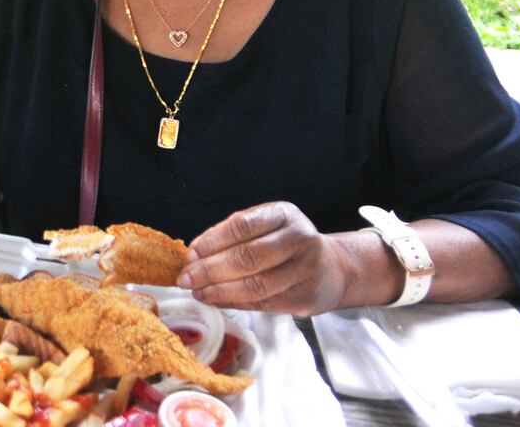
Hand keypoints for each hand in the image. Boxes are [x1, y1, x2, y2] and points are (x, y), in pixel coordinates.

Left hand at [176, 201, 350, 315]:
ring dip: (219, 291)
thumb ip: (234, 235)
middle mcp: (300, 239)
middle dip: (210, 270)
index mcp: (284, 215)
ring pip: (255, 285)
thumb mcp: (266, 226)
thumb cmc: (286, 244)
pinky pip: (263, 303)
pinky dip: (234, 303)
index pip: (243, 225)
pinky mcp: (306, 297)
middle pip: (247, 257)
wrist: (332, 268)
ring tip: (198, 292)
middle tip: (186, 278)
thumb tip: (195, 255)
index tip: (191, 253)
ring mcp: (306, 270)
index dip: (212, 240)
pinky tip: (216, 300)